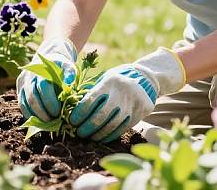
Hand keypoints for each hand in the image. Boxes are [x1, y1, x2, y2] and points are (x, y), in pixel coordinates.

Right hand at [17, 37, 77, 121]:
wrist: (50, 56)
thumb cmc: (61, 65)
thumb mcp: (69, 66)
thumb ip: (70, 75)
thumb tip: (69, 87)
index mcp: (41, 69)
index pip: (43, 87)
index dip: (50, 101)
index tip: (59, 112)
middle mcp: (29, 76)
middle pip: (32, 97)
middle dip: (43, 112)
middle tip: (54, 121)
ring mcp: (22, 83)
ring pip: (25, 103)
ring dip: (36, 116)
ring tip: (48, 123)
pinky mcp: (20, 90)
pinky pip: (22, 105)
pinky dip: (30, 115)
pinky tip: (40, 121)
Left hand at [69, 47, 184, 142]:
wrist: (144, 79)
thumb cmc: (117, 80)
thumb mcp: (105, 79)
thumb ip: (92, 91)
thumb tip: (72, 107)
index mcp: (110, 82)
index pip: (91, 100)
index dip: (80, 113)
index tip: (72, 121)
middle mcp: (122, 93)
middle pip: (101, 115)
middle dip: (87, 126)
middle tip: (78, 132)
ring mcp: (132, 104)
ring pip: (112, 125)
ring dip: (97, 134)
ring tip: (88, 137)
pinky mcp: (138, 114)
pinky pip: (122, 129)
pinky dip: (109, 136)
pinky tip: (101, 138)